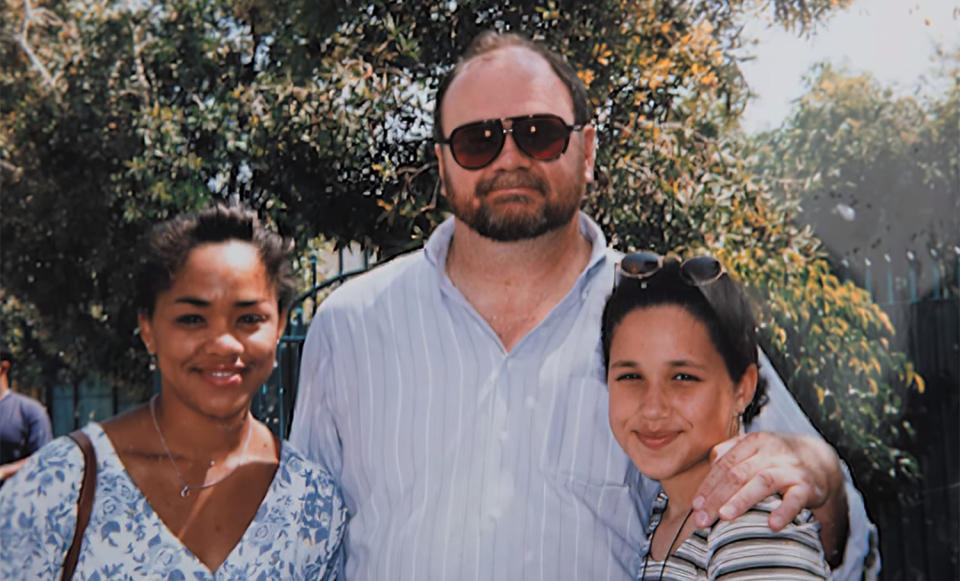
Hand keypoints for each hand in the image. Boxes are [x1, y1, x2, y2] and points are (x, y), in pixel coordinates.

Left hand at [691, 432, 841, 530]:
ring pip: (762, 482)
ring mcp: (790, 468)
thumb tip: (710, 463)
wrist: (820, 458)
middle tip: (702, 519)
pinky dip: (784, 511)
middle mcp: (771, 451)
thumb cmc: (776, 457)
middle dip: (717, 498)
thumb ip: (730, 452)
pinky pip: (796, 499)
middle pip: (738, 474)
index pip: (725, 464)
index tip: (696, 506)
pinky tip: (771, 525)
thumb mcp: (754, 447)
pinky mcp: (808, 486)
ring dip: (742, 500)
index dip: (708, 485)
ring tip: (725, 516)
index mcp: (753, 442)